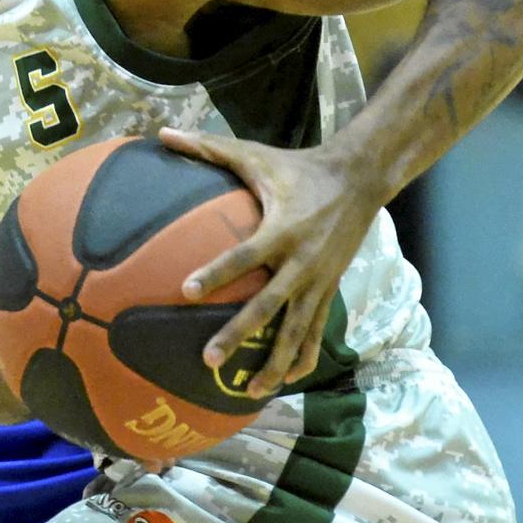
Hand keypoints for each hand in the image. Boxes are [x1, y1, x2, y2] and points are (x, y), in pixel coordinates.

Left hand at [161, 128, 382, 397]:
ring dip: (274, 361)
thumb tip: (163, 132)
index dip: (216, 273)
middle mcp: (301, 261)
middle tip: (209, 360)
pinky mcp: (330, 290)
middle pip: (268, 306)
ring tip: (250, 390)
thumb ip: (208, 147)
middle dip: (239, 334)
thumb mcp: (255, 154)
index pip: (243, 256)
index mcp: (282, 229)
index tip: (186, 291)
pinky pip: (316, 330)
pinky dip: (303, 356)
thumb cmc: (298, 167)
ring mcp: (319, 280)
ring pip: (296, 330)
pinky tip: (286, 379)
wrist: (359, 179)